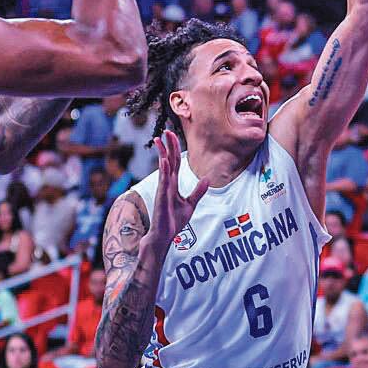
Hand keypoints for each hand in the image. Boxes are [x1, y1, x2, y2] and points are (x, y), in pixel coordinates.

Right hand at [139, 130, 209, 257]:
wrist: (164, 236)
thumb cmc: (173, 221)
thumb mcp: (190, 204)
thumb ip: (198, 192)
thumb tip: (207, 179)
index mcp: (173, 184)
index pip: (174, 162)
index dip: (174, 149)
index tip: (171, 136)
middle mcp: (167, 184)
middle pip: (168, 160)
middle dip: (168, 146)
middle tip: (166, 131)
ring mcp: (163, 190)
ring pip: (164, 168)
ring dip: (163, 153)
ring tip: (161, 140)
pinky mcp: (161, 197)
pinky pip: (163, 181)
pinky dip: (164, 170)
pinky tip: (164, 160)